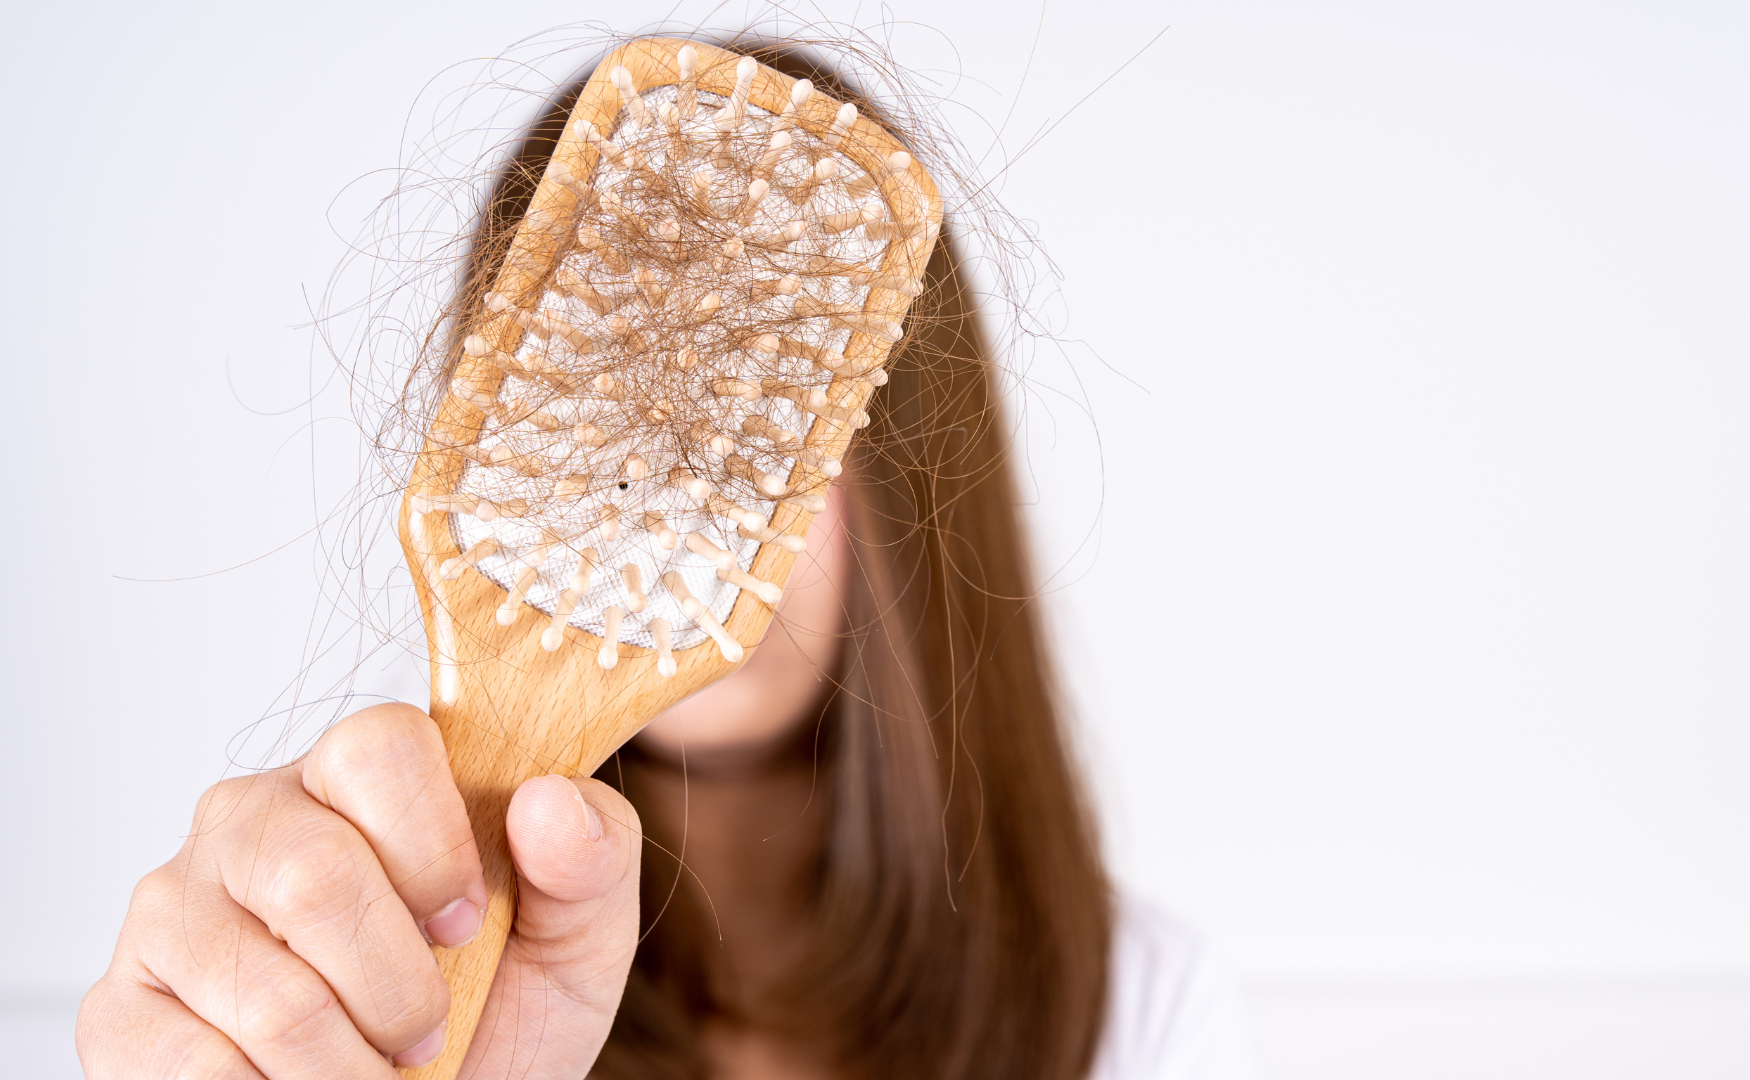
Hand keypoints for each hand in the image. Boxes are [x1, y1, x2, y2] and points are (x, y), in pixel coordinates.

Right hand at [76, 703, 640, 1078]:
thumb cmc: (499, 1001)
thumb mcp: (578, 933)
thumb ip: (592, 856)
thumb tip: (548, 802)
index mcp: (358, 774)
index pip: (378, 746)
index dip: (434, 845)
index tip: (470, 922)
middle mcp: (250, 818)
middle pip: (314, 874)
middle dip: (398, 985)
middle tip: (429, 1027)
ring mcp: (173, 909)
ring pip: (267, 990)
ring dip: (351, 1065)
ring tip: (380, 1073)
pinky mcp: (122, 1011)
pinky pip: (197, 1068)